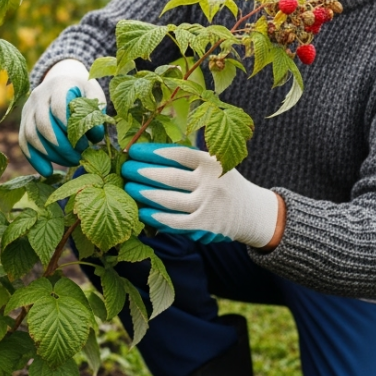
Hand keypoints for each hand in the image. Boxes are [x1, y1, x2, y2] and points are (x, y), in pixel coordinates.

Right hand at [18, 60, 106, 175]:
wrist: (64, 80)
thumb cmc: (83, 92)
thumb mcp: (94, 97)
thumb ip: (96, 115)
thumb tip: (94, 138)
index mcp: (59, 85)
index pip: (59, 109)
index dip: (71, 130)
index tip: (86, 144)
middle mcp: (39, 95)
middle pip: (43, 125)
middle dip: (62, 147)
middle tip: (79, 158)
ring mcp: (28, 108)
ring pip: (32, 135)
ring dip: (51, 154)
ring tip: (70, 162)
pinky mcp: (24, 121)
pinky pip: (24, 142)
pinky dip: (35, 159)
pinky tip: (47, 171)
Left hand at [121, 143, 281, 247]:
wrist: (250, 212)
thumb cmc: (220, 182)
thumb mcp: (213, 162)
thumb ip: (186, 157)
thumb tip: (147, 149)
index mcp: (211, 161)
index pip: (177, 154)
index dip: (151, 152)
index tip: (132, 151)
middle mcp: (211, 182)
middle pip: (169, 176)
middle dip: (142, 172)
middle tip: (125, 169)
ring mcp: (207, 205)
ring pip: (168, 200)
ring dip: (143, 194)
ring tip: (128, 187)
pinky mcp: (203, 226)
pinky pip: (173, 222)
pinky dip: (154, 217)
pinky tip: (141, 211)